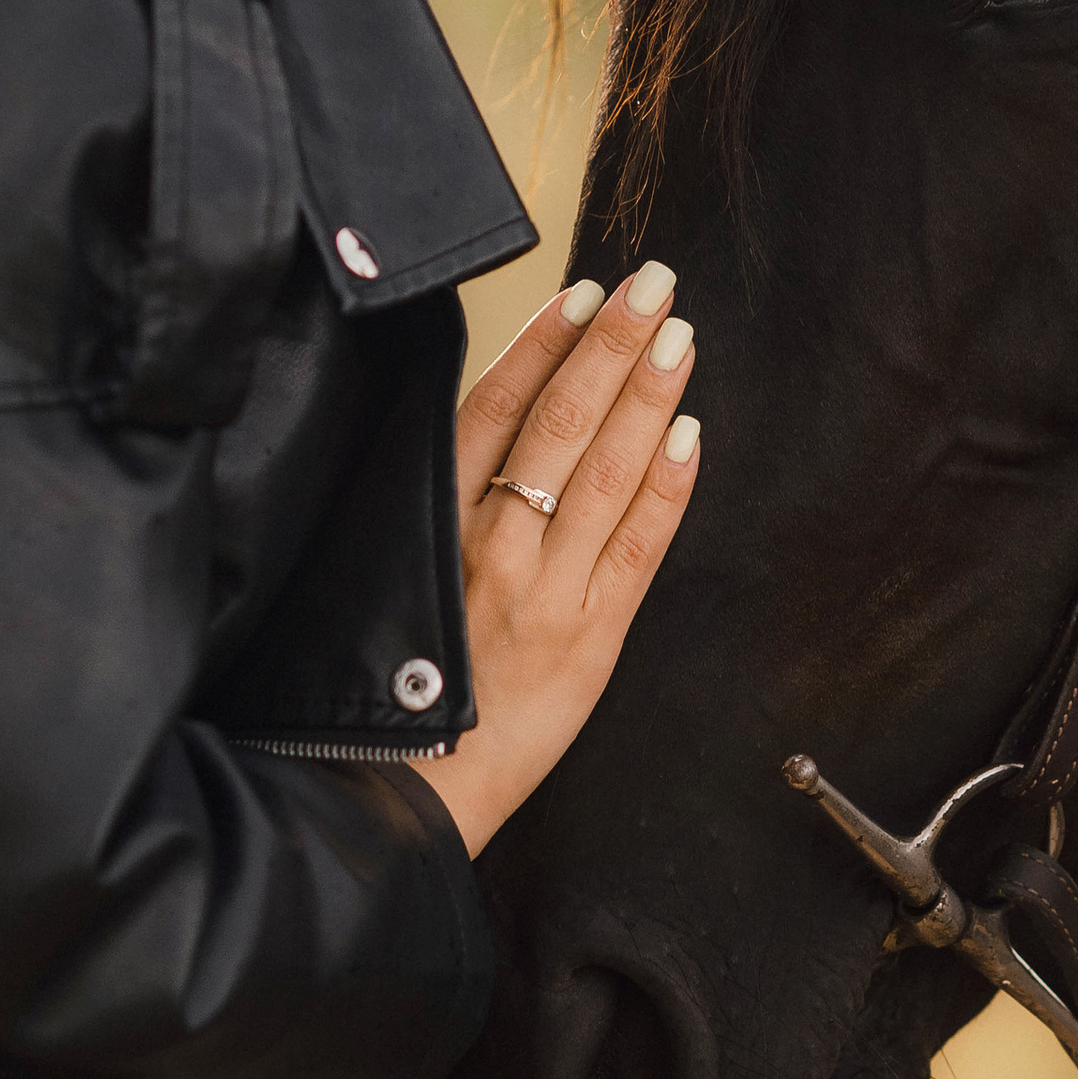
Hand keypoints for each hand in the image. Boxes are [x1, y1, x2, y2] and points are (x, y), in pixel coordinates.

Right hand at [416, 264, 700, 860]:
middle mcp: (493, 545)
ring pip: (609, 471)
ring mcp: (547, 590)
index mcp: (433, 522)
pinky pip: (640, 548)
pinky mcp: (592, 638)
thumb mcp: (388, 575)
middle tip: (655, 285)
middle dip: (613, 347)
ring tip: (680, 337)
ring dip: (650, 395)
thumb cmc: (388, 688)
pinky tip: (689, 435)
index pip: (495, 410)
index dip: (542, 347)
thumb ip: (432, 504)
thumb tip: (475, 429)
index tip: (581, 294)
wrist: (402, 792)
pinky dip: (668, 488)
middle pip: (562, 424)